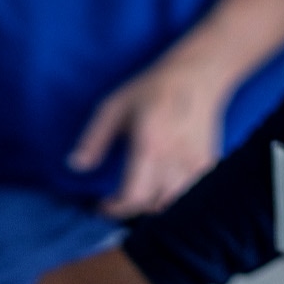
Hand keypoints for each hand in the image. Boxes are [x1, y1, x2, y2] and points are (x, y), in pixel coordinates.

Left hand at [70, 52, 226, 217]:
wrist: (196, 74)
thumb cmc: (152, 89)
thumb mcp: (114, 106)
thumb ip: (93, 138)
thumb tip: (75, 166)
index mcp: (150, 145)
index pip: (134, 198)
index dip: (114, 209)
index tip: (102, 205)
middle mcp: (175, 158)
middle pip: (153, 206)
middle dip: (132, 208)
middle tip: (121, 197)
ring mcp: (195, 161)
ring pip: (174, 203)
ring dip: (155, 205)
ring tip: (143, 192)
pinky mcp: (207, 162)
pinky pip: (193, 194)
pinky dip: (177, 196)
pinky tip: (164, 185)